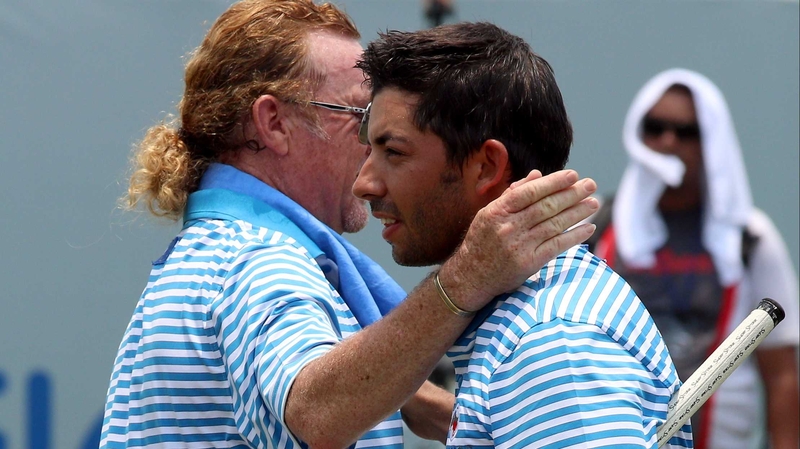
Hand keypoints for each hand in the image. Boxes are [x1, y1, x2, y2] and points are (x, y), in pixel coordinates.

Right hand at [439, 169, 597, 310]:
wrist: (470, 277)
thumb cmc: (481, 241)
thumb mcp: (489, 214)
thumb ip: (513, 194)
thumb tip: (537, 175)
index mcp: (497, 211)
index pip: (529, 192)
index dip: (553, 182)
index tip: (573, 175)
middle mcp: (508, 227)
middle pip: (545, 206)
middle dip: (571, 194)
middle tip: (590, 185)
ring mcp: (519, 246)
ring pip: (554, 224)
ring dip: (577, 213)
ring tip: (593, 203)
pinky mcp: (529, 263)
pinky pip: (556, 246)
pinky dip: (574, 236)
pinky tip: (588, 228)